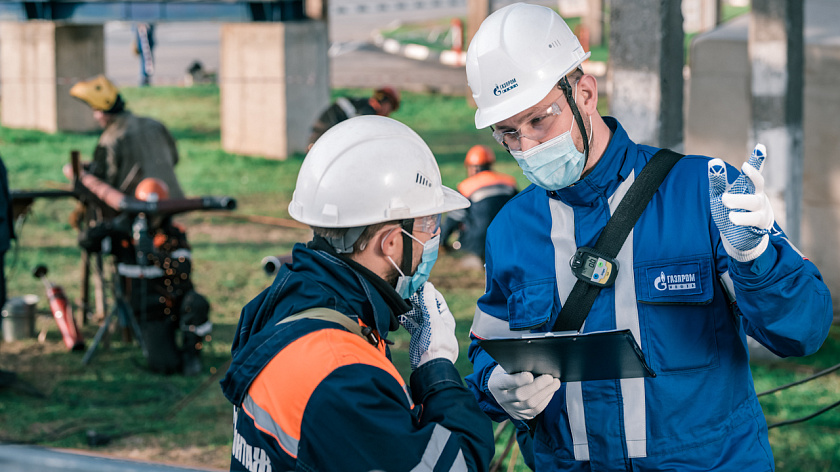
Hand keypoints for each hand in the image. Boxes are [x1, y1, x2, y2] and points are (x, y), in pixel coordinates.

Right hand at [399, 282, 458, 369]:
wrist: (430, 365)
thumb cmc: (437, 344)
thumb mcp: (433, 321)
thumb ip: (429, 304)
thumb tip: (428, 286)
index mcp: (444, 316)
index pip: (436, 299)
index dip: (427, 290)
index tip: (417, 283)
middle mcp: (436, 321)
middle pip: (425, 306)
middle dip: (415, 298)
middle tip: (404, 289)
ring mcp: (426, 328)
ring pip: (416, 314)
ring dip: (408, 308)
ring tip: (399, 299)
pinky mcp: (418, 335)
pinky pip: (410, 324)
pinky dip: (404, 319)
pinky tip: (397, 314)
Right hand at [487, 364, 560, 420]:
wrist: (499, 390)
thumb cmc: (506, 373)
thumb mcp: (506, 367)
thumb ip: (517, 367)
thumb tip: (536, 363)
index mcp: (496, 384)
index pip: (506, 383)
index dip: (519, 380)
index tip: (530, 375)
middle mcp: (502, 399)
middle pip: (521, 395)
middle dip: (537, 386)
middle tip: (549, 377)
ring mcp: (511, 409)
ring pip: (531, 404)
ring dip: (546, 393)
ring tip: (555, 383)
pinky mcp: (520, 415)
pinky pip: (536, 410)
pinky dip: (545, 400)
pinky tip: (551, 391)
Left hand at [708, 143, 774, 261]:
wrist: (740, 236)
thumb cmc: (731, 209)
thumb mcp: (719, 194)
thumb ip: (717, 180)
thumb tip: (714, 161)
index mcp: (748, 186)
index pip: (753, 171)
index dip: (758, 159)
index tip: (760, 146)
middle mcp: (757, 195)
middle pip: (758, 183)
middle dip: (752, 175)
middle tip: (743, 167)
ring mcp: (760, 209)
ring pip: (753, 202)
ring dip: (740, 200)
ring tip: (725, 200)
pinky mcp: (759, 224)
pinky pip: (753, 220)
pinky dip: (743, 218)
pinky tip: (733, 218)